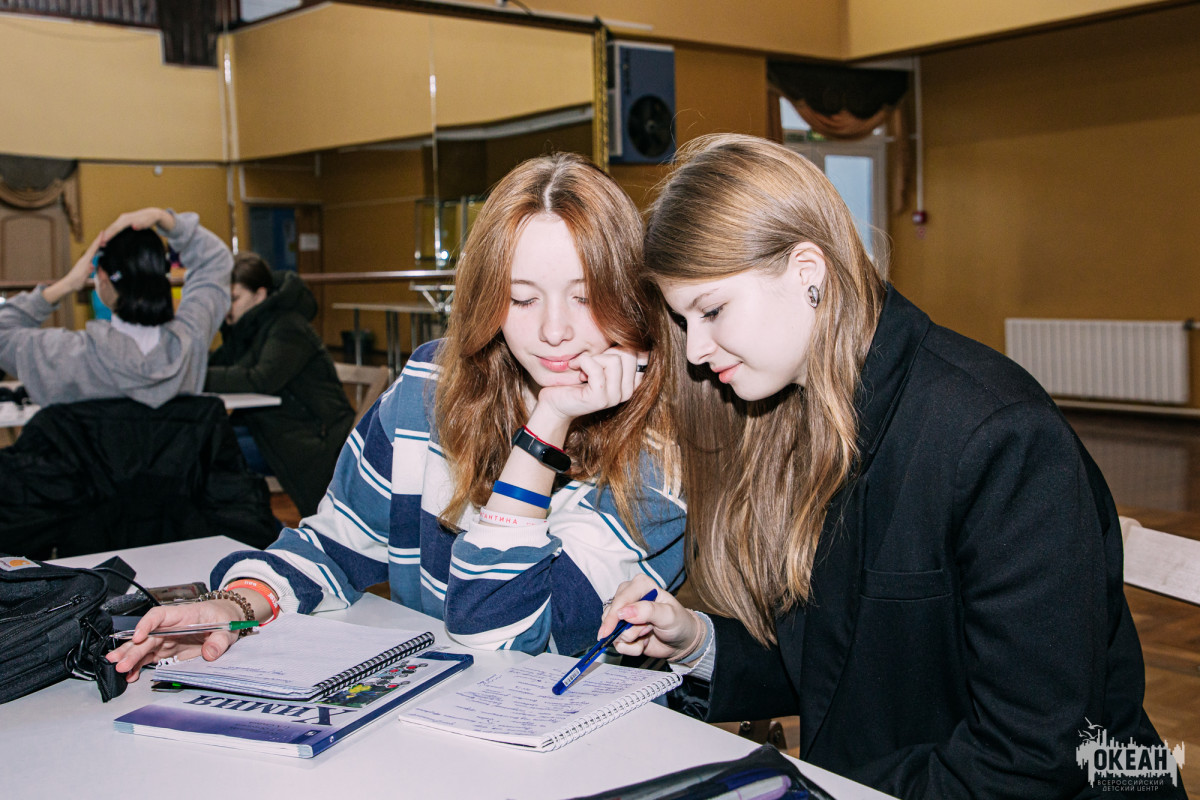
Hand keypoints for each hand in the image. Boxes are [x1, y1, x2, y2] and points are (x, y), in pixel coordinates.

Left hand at [41, 233, 103, 304]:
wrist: (68, 284)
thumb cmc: (76, 282)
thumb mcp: (83, 277)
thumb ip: (87, 271)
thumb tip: (92, 265)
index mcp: (85, 261)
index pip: (93, 249)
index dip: (98, 241)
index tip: (102, 233)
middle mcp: (84, 259)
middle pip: (92, 247)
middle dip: (99, 240)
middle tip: (105, 234)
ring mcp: (84, 261)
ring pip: (92, 251)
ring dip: (97, 245)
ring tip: (104, 242)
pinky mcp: (84, 264)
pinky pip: (91, 255)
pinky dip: (95, 251)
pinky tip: (98, 252)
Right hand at [103, 206, 171, 240]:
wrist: (151, 214)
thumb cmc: (149, 219)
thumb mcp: (147, 222)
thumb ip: (140, 225)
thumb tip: (133, 226)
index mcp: (127, 219)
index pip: (116, 228)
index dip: (109, 234)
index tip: (104, 241)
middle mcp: (123, 218)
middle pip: (112, 227)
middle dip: (105, 236)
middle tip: (100, 244)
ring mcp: (122, 219)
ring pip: (112, 227)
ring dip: (106, 235)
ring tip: (101, 243)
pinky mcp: (123, 221)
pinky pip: (115, 227)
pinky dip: (110, 233)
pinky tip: (107, 238)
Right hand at [104, 599, 242, 682]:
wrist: (225, 620)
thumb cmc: (223, 618)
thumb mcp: (227, 628)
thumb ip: (219, 641)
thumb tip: (210, 653)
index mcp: (182, 615)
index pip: (159, 615)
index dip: (147, 624)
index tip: (139, 636)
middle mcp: (170, 627)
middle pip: (147, 636)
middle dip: (132, 649)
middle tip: (121, 662)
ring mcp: (166, 639)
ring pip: (143, 647)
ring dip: (130, 658)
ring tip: (119, 668)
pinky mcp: (167, 651)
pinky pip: (149, 658)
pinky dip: (139, 666)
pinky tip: (130, 675)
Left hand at [534, 346, 647, 423]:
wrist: (554, 401)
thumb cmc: (575, 379)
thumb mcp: (600, 362)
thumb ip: (616, 353)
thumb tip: (629, 336)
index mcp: (631, 382)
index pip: (641, 354)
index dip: (618, 347)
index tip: (600, 356)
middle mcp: (627, 392)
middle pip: (628, 354)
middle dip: (605, 352)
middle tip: (589, 361)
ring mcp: (614, 397)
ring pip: (614, 361)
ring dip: (592, 358)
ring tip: (581, 367)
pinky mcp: (599, 399)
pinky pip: (596, 370)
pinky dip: (583, 362)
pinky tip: (574, 367)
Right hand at [598, 575, 704, 660]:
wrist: (681, 641)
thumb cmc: (678, 622)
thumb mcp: (669, 615)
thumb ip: (648, 610)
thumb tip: (624, 612)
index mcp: (641, 585)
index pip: (621, 599)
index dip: (613, 616)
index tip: (609, 631)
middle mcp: (629, 596)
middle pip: (611, 615)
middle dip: (629, 629)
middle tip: (648, 629)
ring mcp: (624, 614)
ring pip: (613, 631)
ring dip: (632, 639)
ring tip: (648, 633)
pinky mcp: (622, 630)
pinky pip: (617, 644)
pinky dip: (631, 648)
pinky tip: (643, 642)